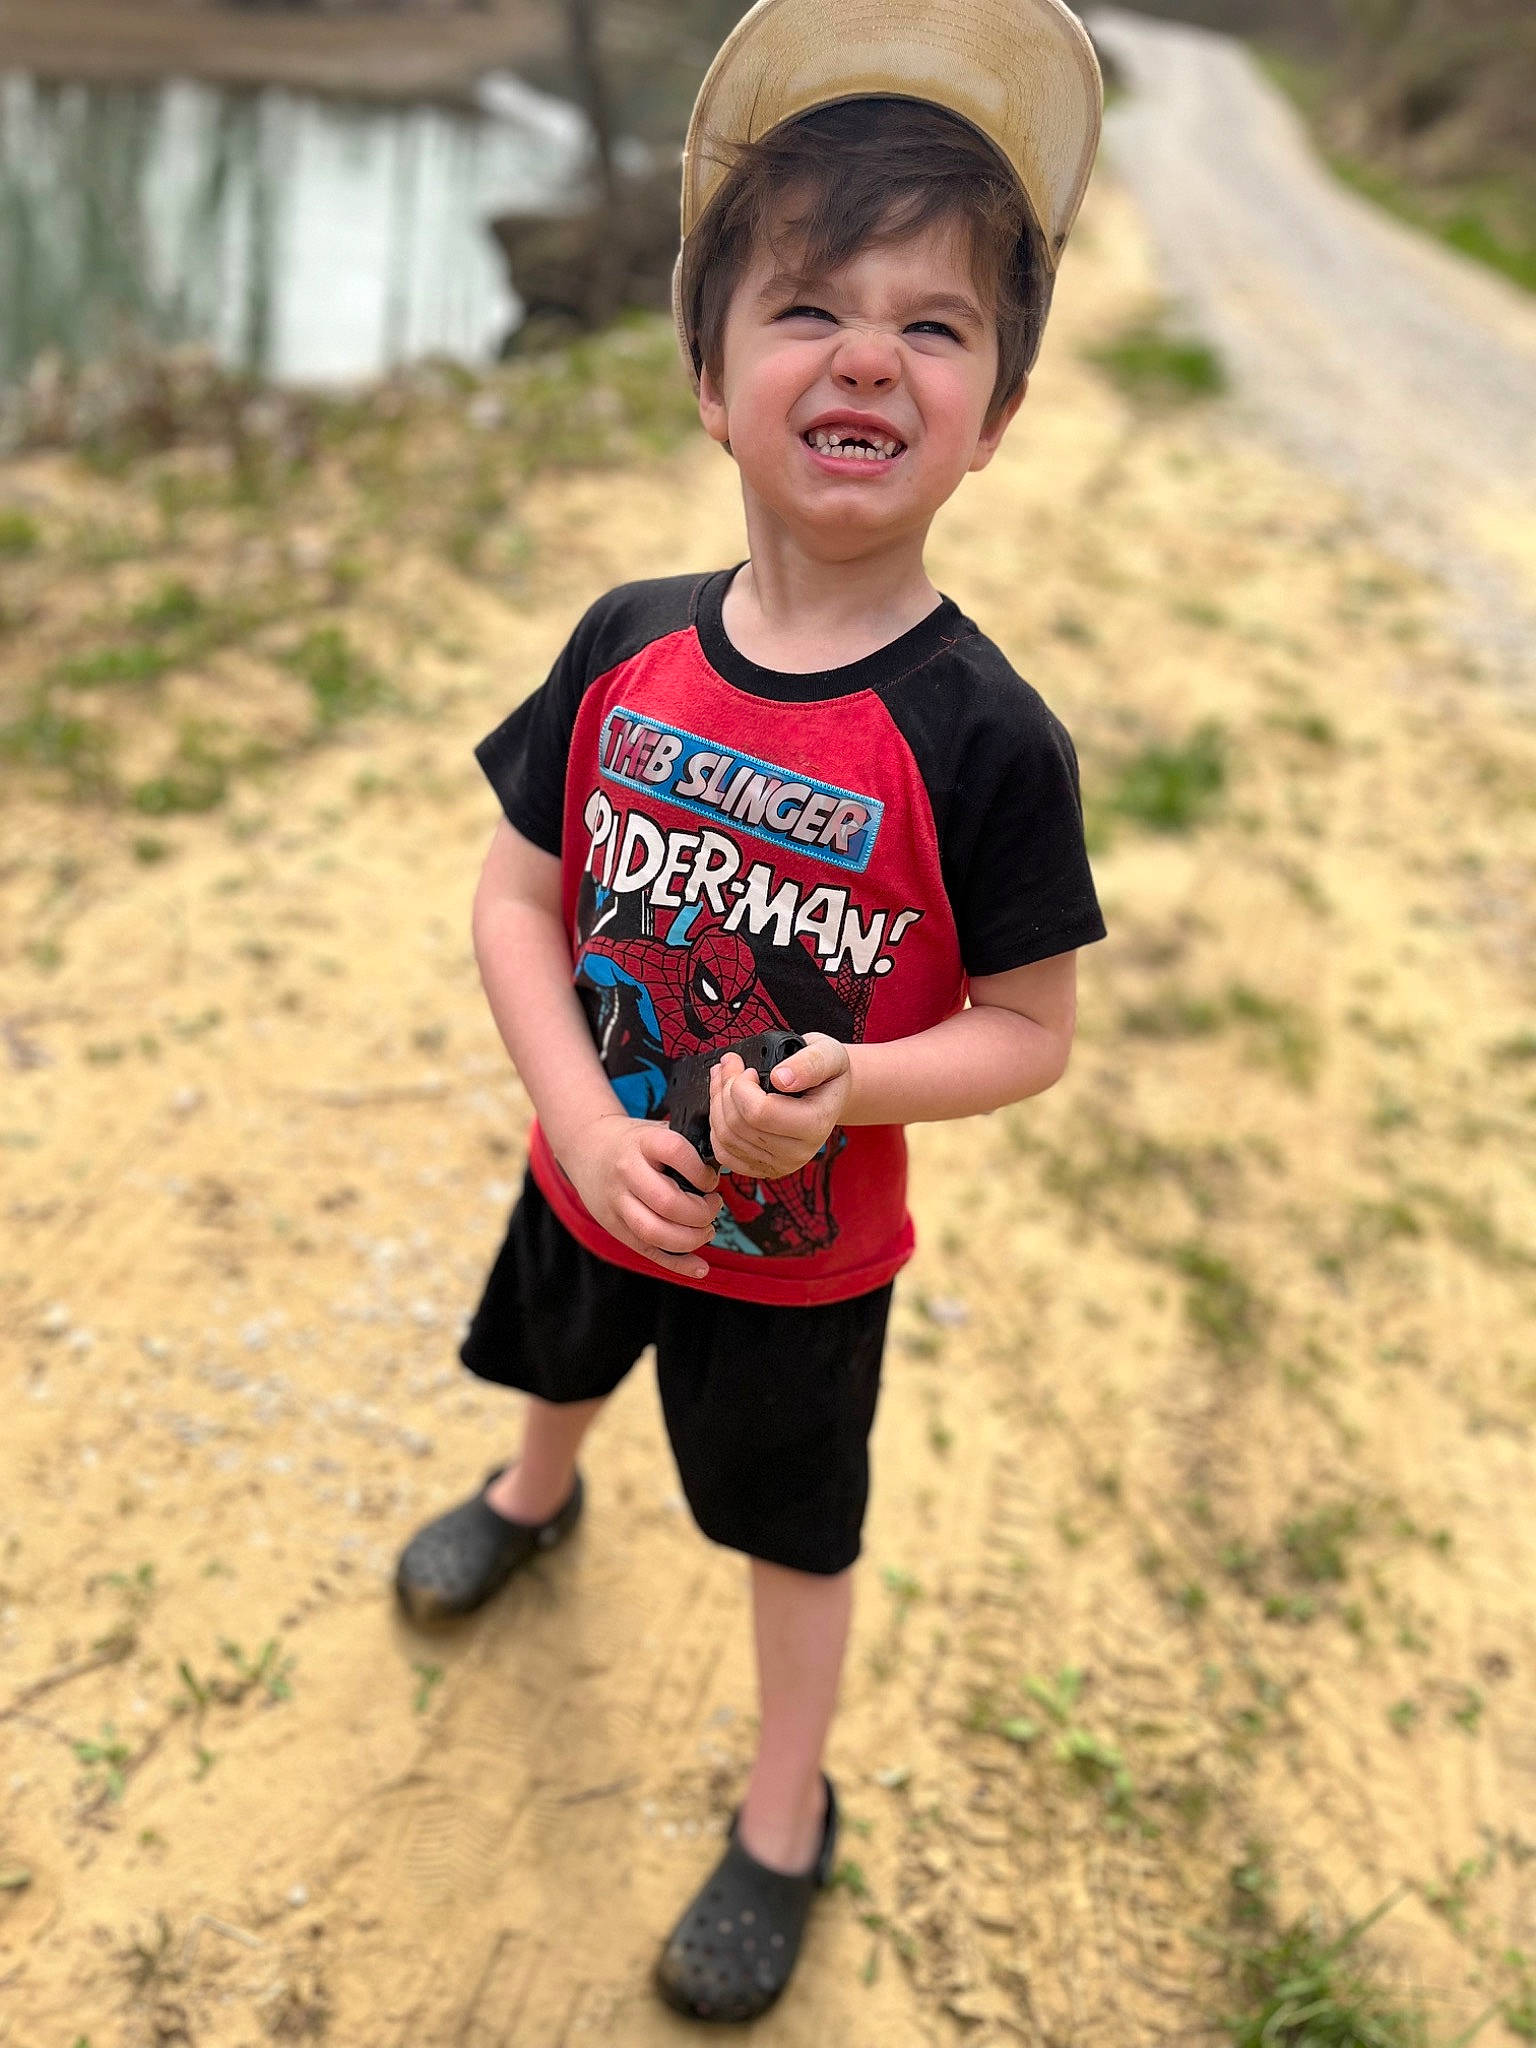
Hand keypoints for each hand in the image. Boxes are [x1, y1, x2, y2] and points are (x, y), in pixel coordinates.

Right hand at [556, 1111, 721, 1280]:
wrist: (586, 1148)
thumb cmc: (634, 1142)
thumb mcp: (656, 1131)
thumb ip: (686, 1147)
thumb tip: (724, 1170)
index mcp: (641, 1143)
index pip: (675, 1152)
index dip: (701, 1171)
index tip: (710, 1181)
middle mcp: (626, 1172)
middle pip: (667, 1202)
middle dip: (701, 1212)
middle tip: (713, 1206)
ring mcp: (617, 1202)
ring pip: (655, 1232)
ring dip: (691, 1239)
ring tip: (706, 1229)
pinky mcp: (615, 1227)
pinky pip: (647, 1251)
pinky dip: (677, 1264)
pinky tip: (700, 1268)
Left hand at [708, 1032, 850, 1180]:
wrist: (829, 1093)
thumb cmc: (827, 1072)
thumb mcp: (827, 1054)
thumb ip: (809, 1063)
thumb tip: (780, 1078)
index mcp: (815, 1124)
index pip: (759, 1113)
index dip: (742, 1086)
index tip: (749, 1070)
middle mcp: (798, 1152)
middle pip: (737, 1126)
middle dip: (725, 1089)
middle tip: (730, 1065)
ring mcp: (779, 1165)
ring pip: (725, 1138)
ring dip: (716, 1103)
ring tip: (725, 1079)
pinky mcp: (763, 1169)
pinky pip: (724, 1154)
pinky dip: (716, 1127)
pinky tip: (725, 1105)